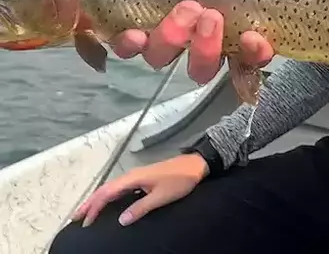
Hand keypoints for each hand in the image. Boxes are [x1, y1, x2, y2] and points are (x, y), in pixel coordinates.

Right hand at [72, 154, 208, 226]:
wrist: (195, 164)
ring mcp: (137, 175)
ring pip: (111, 187)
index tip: (85, 222)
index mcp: (134, 178)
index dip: (94, 207)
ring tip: (86, 212)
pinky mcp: (142, 178)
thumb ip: (140, 208)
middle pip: (105, 188)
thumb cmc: (179, 180)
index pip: (107, 193)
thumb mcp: (161, 197)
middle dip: (90, 202)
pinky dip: (108, 196)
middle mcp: (132, 175)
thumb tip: (120, 220)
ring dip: (97, 199)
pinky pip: (119, 187)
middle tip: (75, 218)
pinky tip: (107, 203)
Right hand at [109, 0, 328, 84]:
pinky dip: (250, 55)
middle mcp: (193, 28)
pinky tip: (259, 37)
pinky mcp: (260, 51)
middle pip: (160, 53)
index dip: (124, 37)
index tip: (130, 30)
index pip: (135, 27)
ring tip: (214, 19)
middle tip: (189, 9)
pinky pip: (247, 67)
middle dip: (167, 37)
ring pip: (197, 68)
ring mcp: (227, 43)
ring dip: (200, 49)